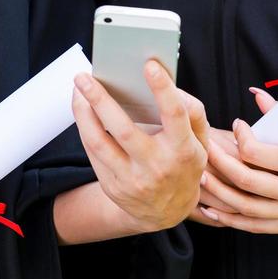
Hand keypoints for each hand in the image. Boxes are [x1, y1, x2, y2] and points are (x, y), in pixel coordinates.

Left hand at [71, 61, 208, 233]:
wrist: (166, 213)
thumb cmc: (184, 165)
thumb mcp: (200, 143)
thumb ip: (193, 113)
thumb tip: (169, 85)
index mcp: (183, 150)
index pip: (175, 116)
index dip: (163, 89)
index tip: (150, 65)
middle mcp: (157, 166)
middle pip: (124, 130)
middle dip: (101, 100)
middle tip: (85, 77)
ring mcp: (132, 179)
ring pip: (99, 142)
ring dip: (83, 113)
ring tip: (77, 89)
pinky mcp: (112, 186)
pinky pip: (93, 153)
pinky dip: (84, 128)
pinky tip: (81, 109)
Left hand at [191, 88, 277, 235]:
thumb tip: (258, 96)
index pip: (260, 154)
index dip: (242, 138)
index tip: (237, 125)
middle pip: (246, 182)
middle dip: (219, 164)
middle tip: (204, 148)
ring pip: (245, 208)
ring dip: (218, 193)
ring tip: (200, 177)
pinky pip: (256, 227)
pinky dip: (232, 220)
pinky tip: (214, 210)